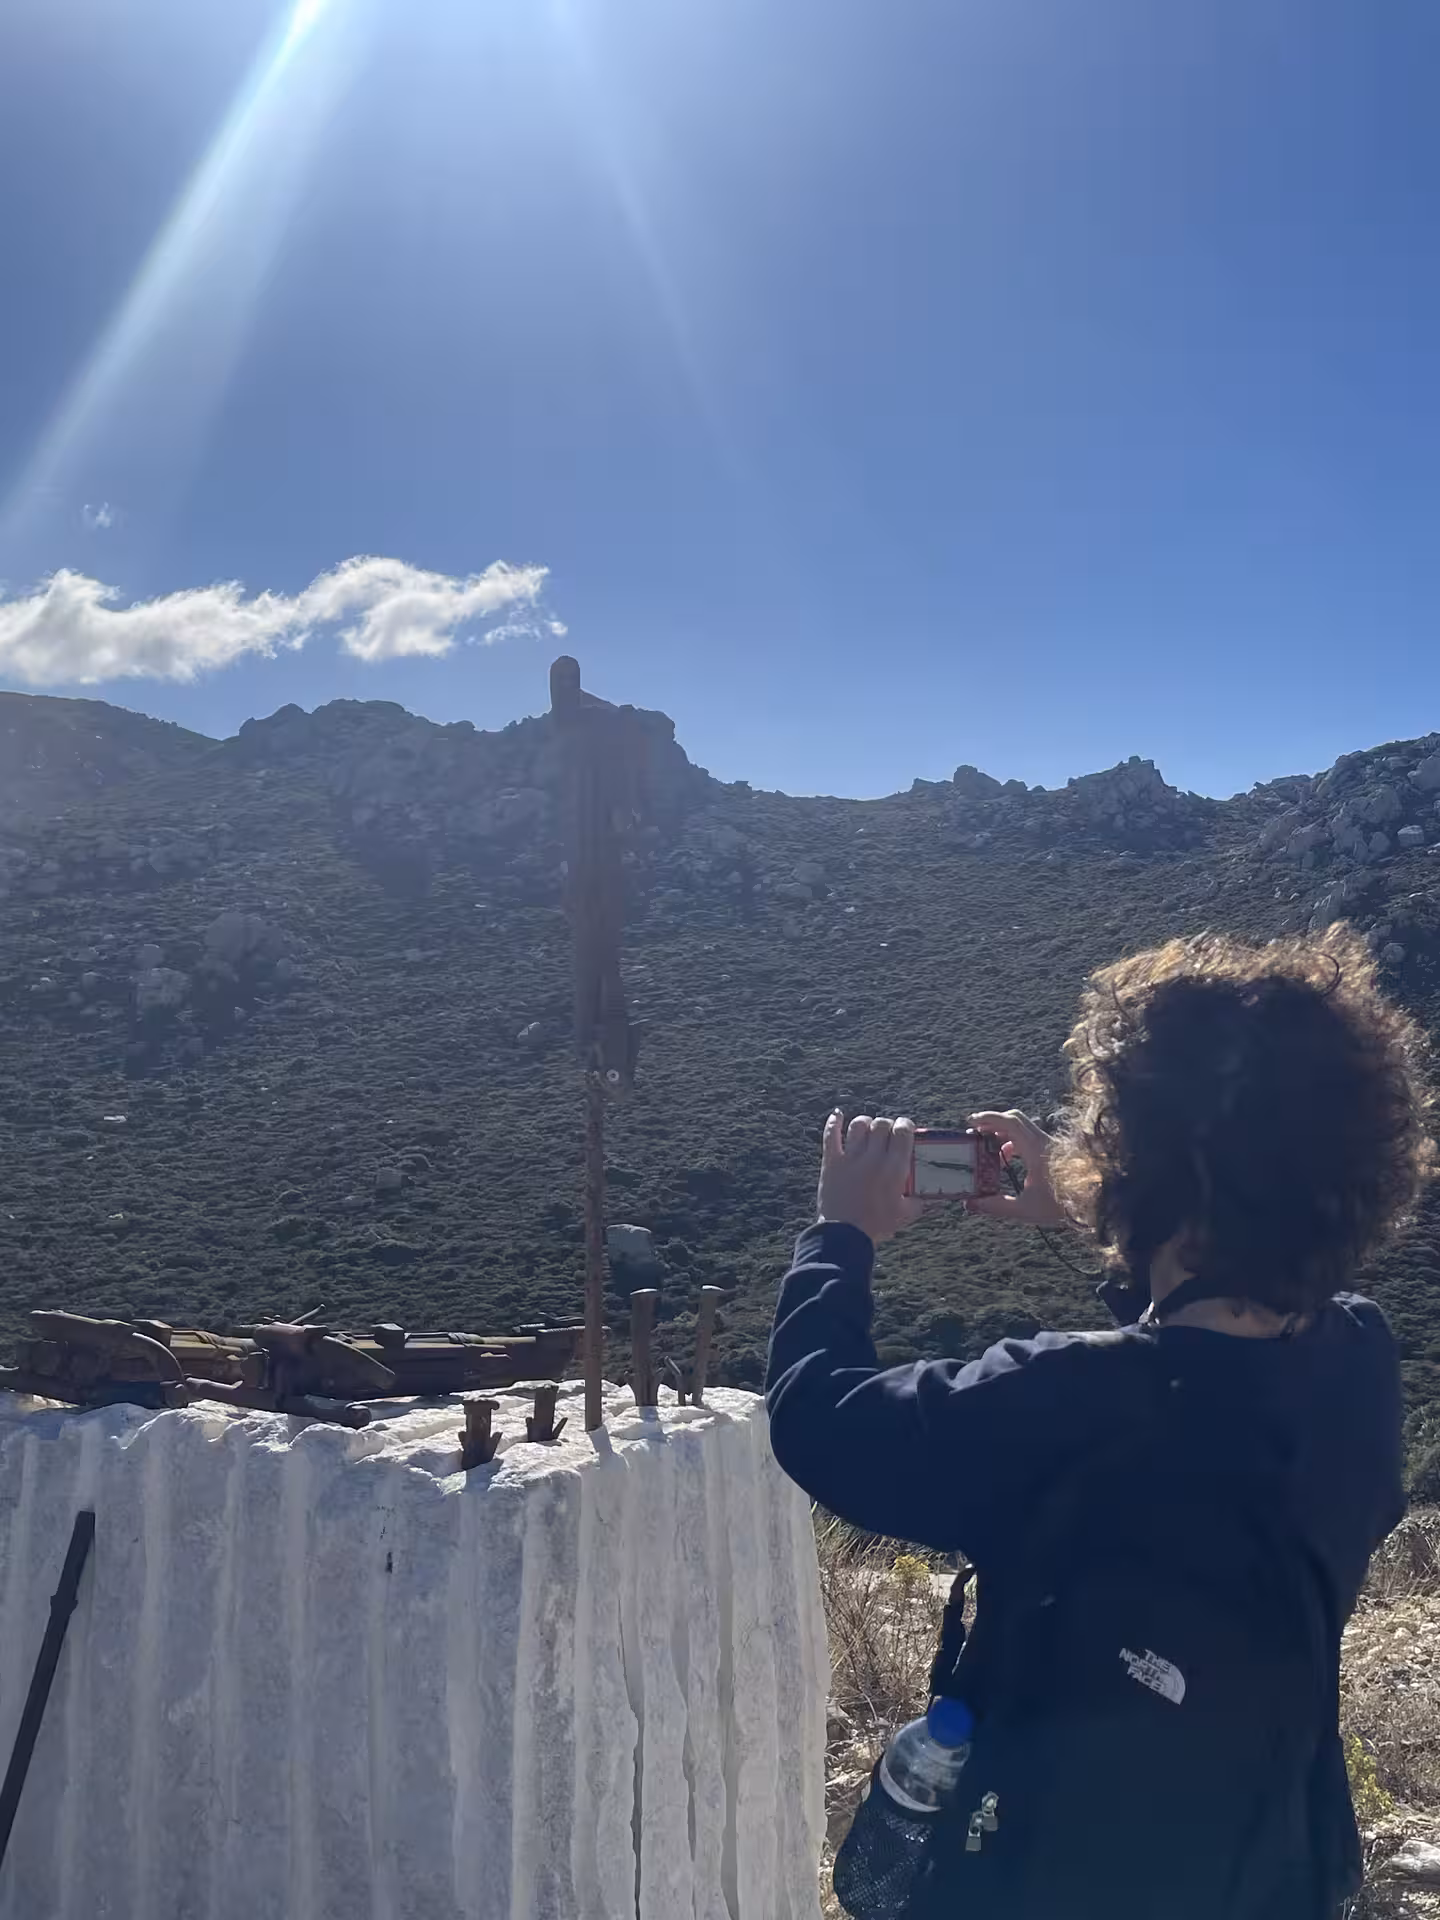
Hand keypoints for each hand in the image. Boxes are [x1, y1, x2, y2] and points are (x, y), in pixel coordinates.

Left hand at [816, 1112, 922, 1243]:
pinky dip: (833, 1122)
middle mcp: (873, 1157)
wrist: (845, 1235)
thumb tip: (936, 1200)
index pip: (903, 1131)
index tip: (905, 1128)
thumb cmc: (877, 1225)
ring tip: (867, 1128)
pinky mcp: (831, 1162)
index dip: (905, 1124)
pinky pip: (831, 1135)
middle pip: (881, 1124)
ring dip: (865, 1123)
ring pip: (858, 1125)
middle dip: (887, 1124)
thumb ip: (921, 1202)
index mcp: (894, 1167)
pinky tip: (837, 1115)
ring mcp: (851, 1158)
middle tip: (887, 1133)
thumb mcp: (906, 1214)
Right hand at [965, 1110, 1068, 1227]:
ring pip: (1023, 1129)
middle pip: (1015, 1119)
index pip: (1010, 1122)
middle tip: (977, 1132)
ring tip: (990, 1151)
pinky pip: (1030, 1139)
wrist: (1096, 1205)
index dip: (989, 1118)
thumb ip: (996, 1206)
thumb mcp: (1025, 1209)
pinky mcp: (1055, 1152)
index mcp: (1036, 1150)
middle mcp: (1043, 1142)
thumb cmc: (1063, 1206)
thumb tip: (971, 1204)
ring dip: (1004, 1135)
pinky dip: (1015, 1144)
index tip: (972, 1122)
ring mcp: (1051, 1146)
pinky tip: (1008, 1161)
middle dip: (993, 1123)